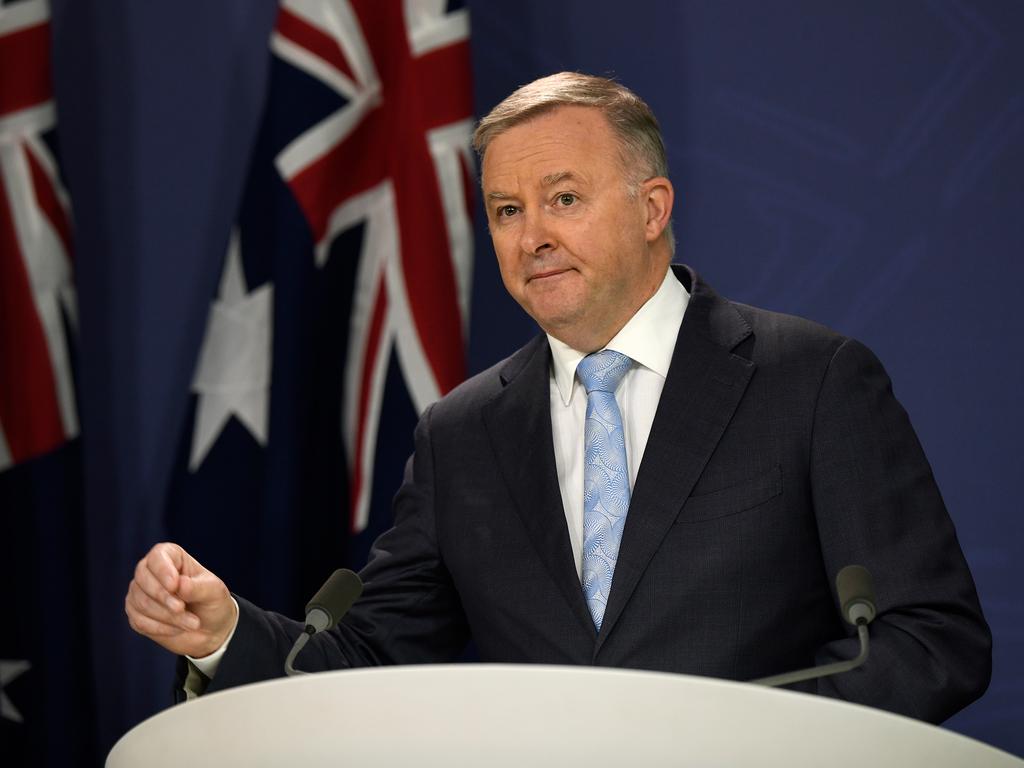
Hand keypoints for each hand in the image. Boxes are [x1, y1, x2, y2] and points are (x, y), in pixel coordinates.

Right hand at [125, 542, 236, 657]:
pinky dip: (160, 628)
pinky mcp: (136, 614)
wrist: (210, 630)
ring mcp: (140, 592)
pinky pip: (139, 621)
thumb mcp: (214, 592)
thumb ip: (197, 588)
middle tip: (182, 609)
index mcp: (172, 556)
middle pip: (143, 579)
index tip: (174, 585)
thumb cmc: (212, 602)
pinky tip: (178, 629)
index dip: (163, 570)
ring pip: (141, 602)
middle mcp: (151, 571)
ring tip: (192, 623)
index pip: (157, 556)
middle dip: (164, 598)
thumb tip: (180, 584)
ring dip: (167, 616)